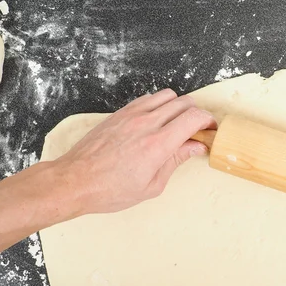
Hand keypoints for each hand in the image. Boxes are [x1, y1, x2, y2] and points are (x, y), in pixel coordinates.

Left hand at [54, 89, 216, 214]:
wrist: (75, 181)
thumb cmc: (111, 190)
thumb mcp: (152, 185)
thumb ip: (176, 161)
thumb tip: (196, 147)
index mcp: (158, 145)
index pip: (194, 118)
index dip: (208, 121)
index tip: (210, 130)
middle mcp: (147, 124)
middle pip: (184, 102)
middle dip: (197, 113)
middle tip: (197, 129)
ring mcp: (132, 115)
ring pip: (167, 95)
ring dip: (178, 106)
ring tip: (177, 124)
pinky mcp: (121, 113)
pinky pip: (148, 98)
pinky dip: (159, 105)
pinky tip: (157, 121)